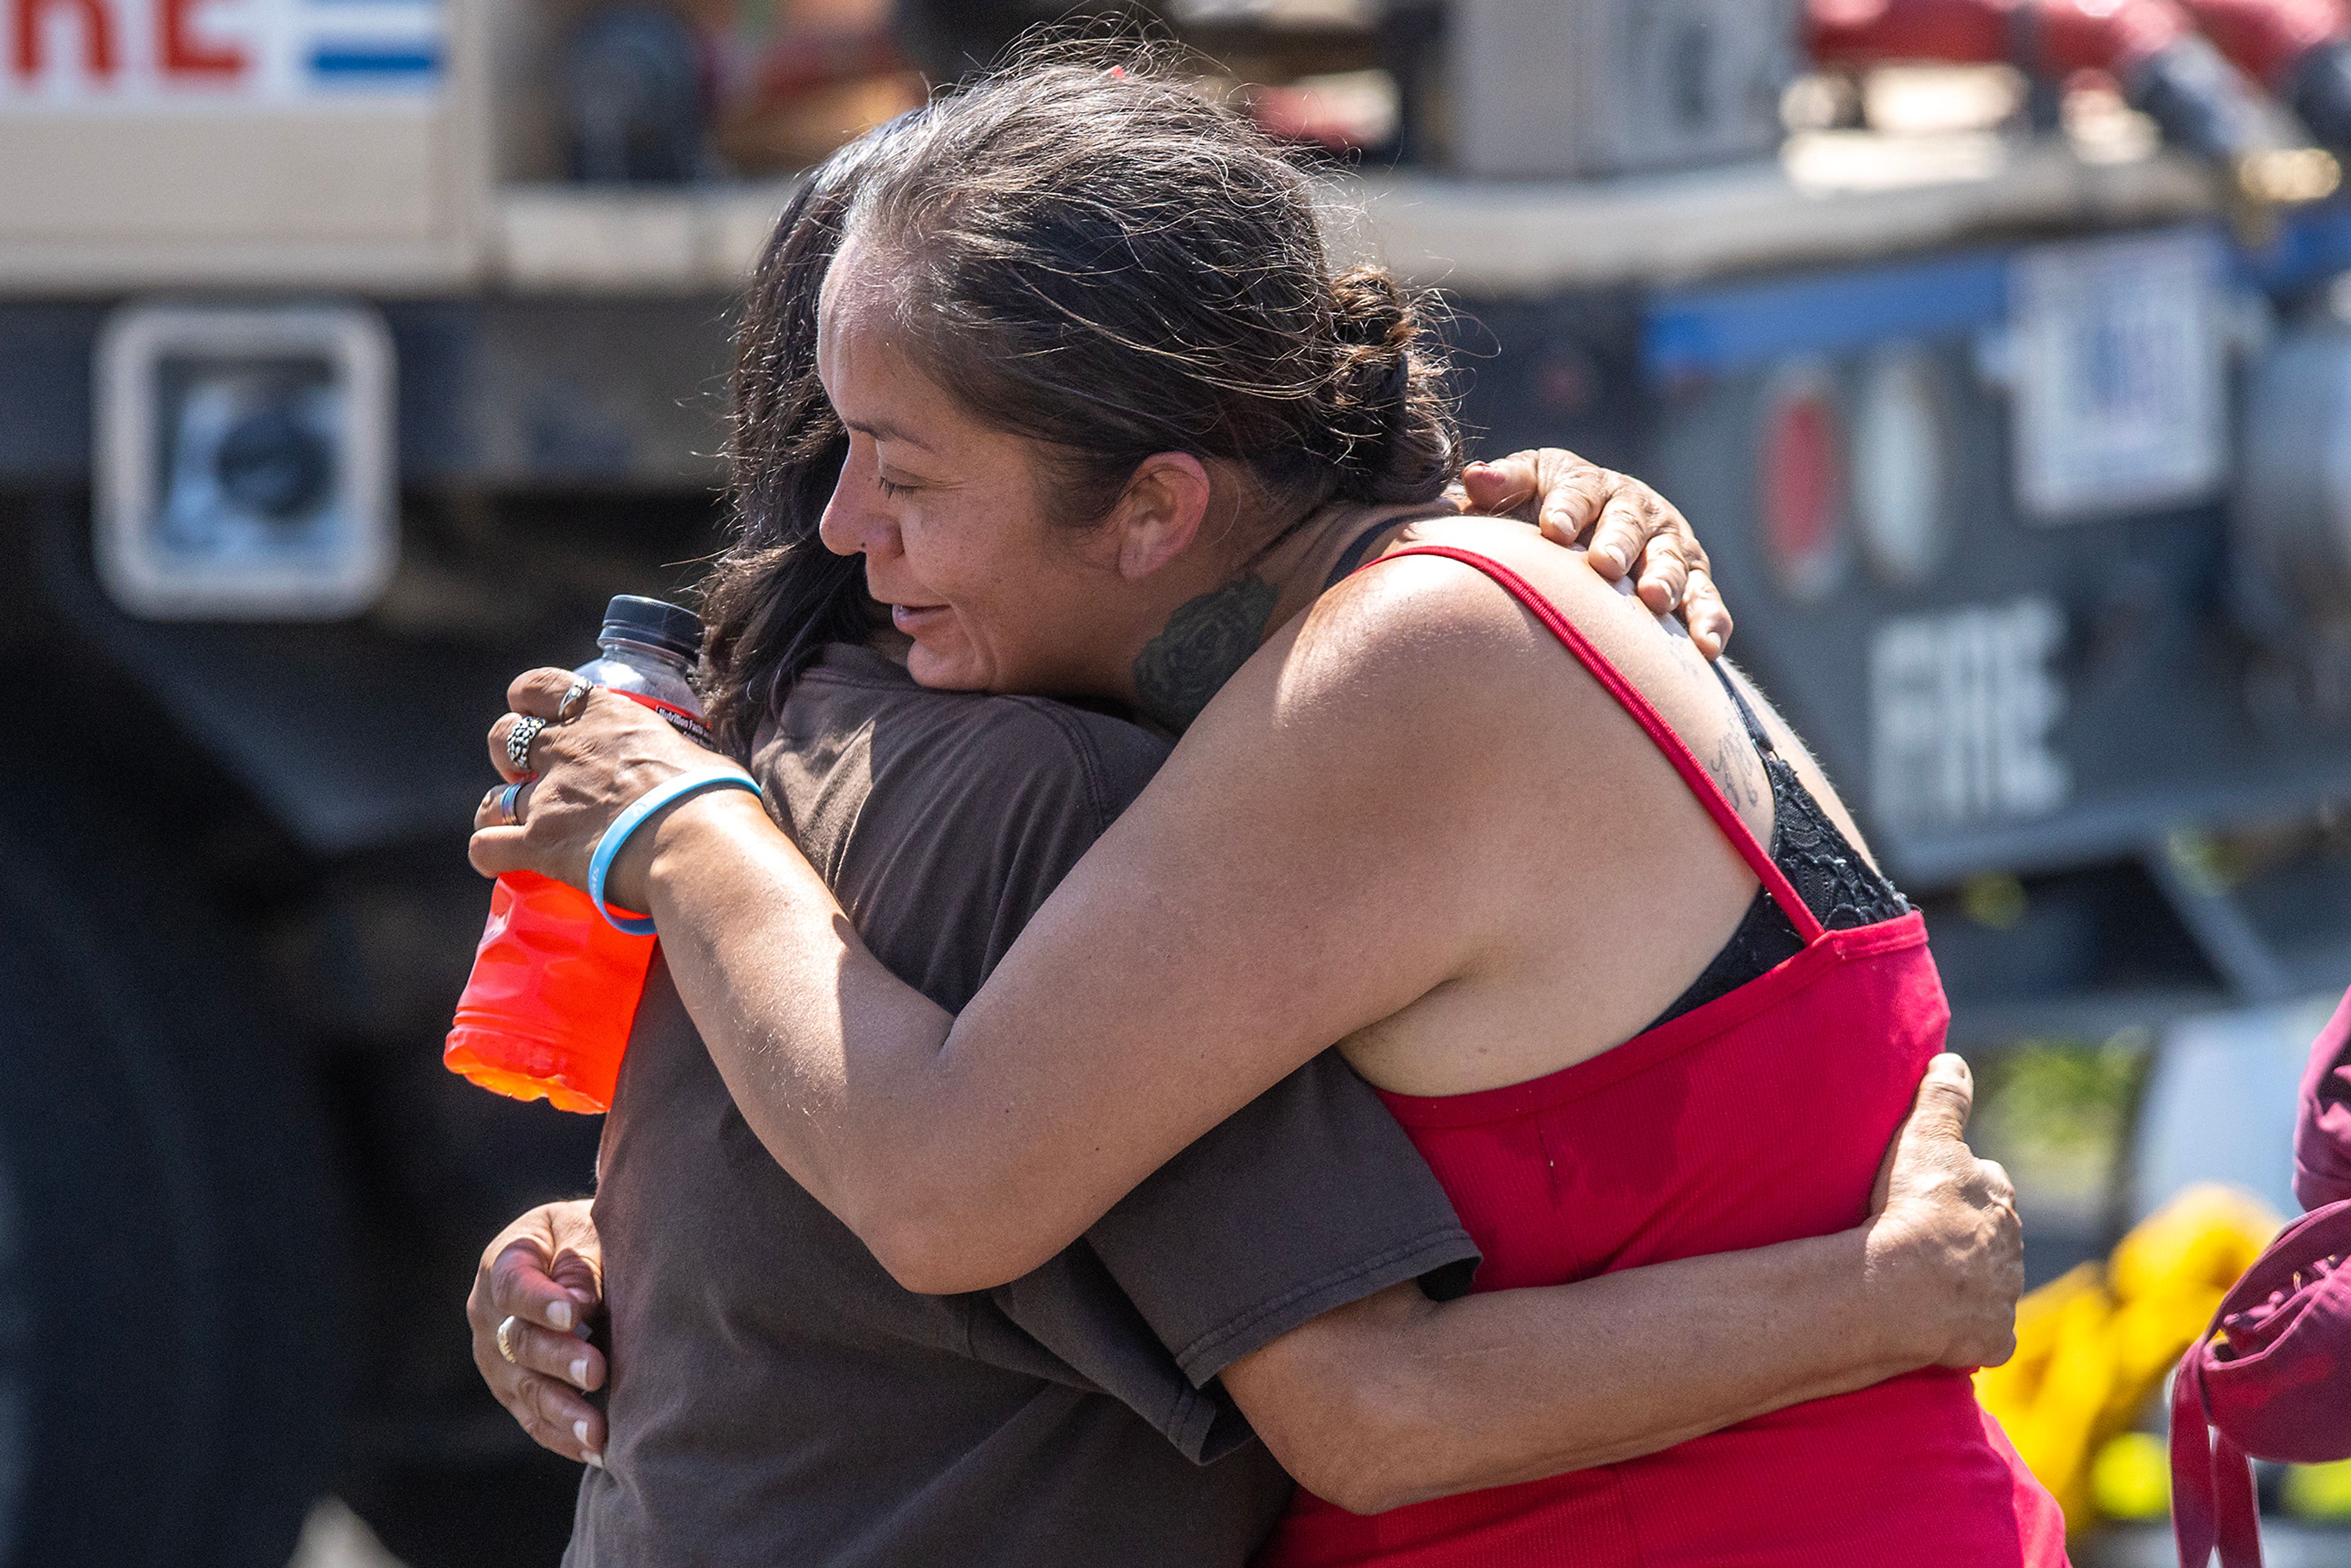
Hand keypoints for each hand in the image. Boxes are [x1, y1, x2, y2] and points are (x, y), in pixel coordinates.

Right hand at [467, 1200, 607, 1466]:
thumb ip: (580, 1266)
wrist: (571, 1255)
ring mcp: (496, 1360)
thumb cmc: (584, 1239)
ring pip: (527, 1389)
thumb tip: (578, 1307)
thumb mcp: (583, 1233)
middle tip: (596, 1372)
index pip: (514, 1285)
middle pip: (519, 1343)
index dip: (540, 1301)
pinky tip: (597, 1450)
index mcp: (503, 1262)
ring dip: (564, 1412)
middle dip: (559, 1360)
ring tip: (598, 1431)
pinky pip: (534, 1420)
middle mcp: (488, 1315)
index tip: (572, 1314)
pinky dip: (565, 1437)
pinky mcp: (513, 1392)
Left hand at [470, 670, 750, 907]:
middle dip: (509, 755)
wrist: (698, 843)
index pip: (541, 685)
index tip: (534, 714)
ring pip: (489, 798)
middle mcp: (566, 749)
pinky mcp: (539, 844)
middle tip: (532, 776)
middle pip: (503, 736)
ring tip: (512, 823)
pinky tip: (495, 862)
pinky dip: (486, 853)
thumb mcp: (698, 757)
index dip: (528, 699)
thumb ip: (674, 759)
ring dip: (496, 810)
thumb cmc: (714, 799)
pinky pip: (486, 846)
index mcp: (605, 716)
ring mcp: (547, 797)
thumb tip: (687, 775)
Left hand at [1456, 450, 1732, 659]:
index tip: (1551, 528)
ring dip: (1665, 580)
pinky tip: (1705, 647)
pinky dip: (1709, 621)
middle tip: (1606, 564)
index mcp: (1590, 485)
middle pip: (1628, 524)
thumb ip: (1502, 485)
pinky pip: (1706, 601)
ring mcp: (1668, 546)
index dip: (1566, 508)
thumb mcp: (1524, 489)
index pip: (1578, 492)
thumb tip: (1474, 479)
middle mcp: (1636, 510)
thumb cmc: (1546, 513)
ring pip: (1672, 561)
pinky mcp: (1694, 581)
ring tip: (1654, 601)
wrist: (1591, 535)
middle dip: (1618, 542)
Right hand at [1862, 1054, 2023, 1370]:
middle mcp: (2011, 1246)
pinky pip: (1982, 1334)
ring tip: (1922, 1283)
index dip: (1960, 1186)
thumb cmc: (1912, 1207)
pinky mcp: (1992, 1340)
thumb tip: (1954, 1060)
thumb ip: (1943, 1097)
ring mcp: (2003, 1296)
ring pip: (1988, 1284)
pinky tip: (1938, 1327)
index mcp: (1998, 1196)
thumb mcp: (1923, 1137)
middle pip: (1991, 1236)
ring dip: (1965, 1282)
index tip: (1932, 1192)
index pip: (1987, 1183)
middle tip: (1923, 1239)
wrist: (1903, 1288)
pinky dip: (1966, 1331)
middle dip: (1967, 1236)